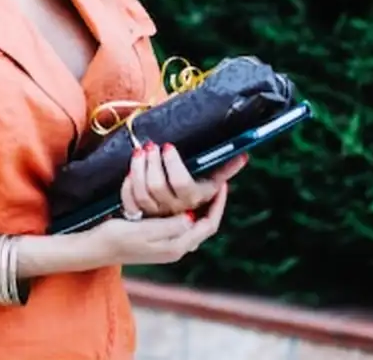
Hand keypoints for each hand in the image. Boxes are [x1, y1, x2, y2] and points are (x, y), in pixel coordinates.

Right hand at [85, 180, 231, 266]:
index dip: (218, 204)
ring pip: (188, 214)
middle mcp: (175, 245)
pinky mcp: (156, 233)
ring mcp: (166, 240)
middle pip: (202, 219)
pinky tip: (170, 187)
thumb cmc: (117, 240)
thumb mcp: (144, 232)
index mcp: (176, 246)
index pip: (208, 224)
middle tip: (212, 178)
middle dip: (206, 197)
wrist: (95, 248)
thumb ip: (170, 226)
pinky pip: (173, 213)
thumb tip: (192, 216)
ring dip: (190, 195)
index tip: (222, 184)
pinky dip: (174, 198)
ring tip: (195, 180)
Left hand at [121, 143, 248, 219]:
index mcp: (195, 202)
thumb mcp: (209, 185)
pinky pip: (129, 201)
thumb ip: (224, 171)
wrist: (170, 227)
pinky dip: (128, 184)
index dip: (174, 165)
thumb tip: (244, 156)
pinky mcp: (139, 220)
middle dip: (153, 162)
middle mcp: (176, 212)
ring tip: (141, 151)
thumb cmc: (194, 195)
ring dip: (139, 168)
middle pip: (159, 186)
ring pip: (142, 192)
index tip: (169, 147)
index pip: (183, 184)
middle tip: (153, 145)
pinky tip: (131, 170)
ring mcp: (156, 218)